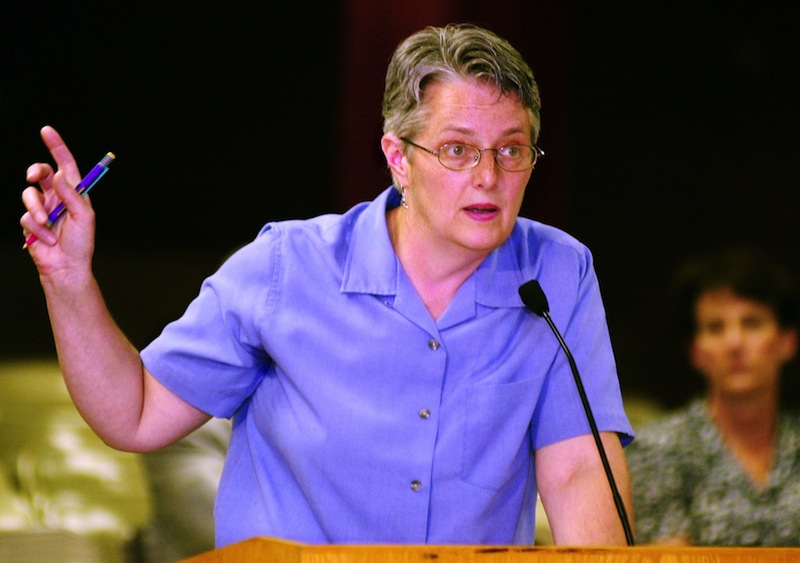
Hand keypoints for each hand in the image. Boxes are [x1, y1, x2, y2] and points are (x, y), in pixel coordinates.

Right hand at [20, 126, 96, 277]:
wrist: (66, 268)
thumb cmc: (81, 244)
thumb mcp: (83, 218)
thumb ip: (72, 196)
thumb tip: (60, 174)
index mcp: (74, 193)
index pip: (65, 165)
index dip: (56, 147)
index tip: (46, 130)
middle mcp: (57, 197)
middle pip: (41, 173)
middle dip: (35, 171)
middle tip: (33, 177)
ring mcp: (42, 209)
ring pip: (28, 196)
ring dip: (36, 211)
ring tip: (47, 225)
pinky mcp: (29, 223)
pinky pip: (25, 218)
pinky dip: (36, 229)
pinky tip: (47, 240)